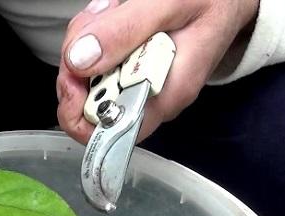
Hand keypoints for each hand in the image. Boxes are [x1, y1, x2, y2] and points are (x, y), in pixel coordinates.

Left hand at [57, 0, 258, 143]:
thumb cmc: (211, 3)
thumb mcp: (171, 4)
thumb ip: (125, 30)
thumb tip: (79, 61)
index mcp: (163, 97)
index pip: (107, 133)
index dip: (78, 112)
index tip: (73, 74)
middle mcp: (147, 98)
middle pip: (87, 100)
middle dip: (79, 60)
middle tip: (98, 20)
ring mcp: (136, 83)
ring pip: (86, 75)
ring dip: (87, 38)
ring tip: (114, 9)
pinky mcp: (129, 67)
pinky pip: (95, 57)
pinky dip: (95, 32)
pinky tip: (115, 12)